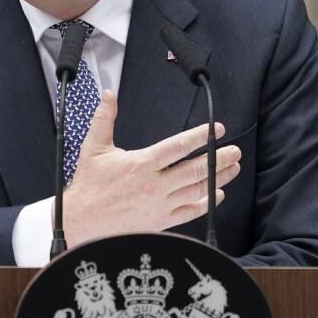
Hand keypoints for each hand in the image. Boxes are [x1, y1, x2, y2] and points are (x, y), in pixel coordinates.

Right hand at [62, 89, 241, 245]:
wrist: (82, 222)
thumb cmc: (89, 186)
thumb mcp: (93, 148)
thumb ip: (104, 119)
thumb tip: (108, 95)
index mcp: (141, 164)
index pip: (178, 147)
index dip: (200, 137)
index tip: (215, 129)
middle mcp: (154, 185)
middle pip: (195, 169)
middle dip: (219, 158)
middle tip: (234, 151)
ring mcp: (160, 205)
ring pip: (197, 190)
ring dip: (219, 178)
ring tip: (233, 168)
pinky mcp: (160, 221)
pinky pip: (190, 212)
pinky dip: (206, 203)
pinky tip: (216, 195)